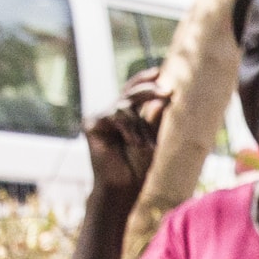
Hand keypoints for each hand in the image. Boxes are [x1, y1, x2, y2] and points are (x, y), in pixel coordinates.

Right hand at [83, 70, 165, 214]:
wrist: (125, 187)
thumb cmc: (140, 167)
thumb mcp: (153, 138)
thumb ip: (156, 119)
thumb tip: (164, 96)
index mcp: (125, 115)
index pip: (134, 91)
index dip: (145, 79)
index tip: (161, 71)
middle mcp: (111, 113)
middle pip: (130, 92)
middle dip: (149, 90)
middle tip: (167, 91)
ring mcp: (100, 118)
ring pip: (124, 106)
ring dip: (139, 126)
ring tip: (146, 146)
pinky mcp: (91, 124)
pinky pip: (114, 115)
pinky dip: (128, 128)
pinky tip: (134, 143)